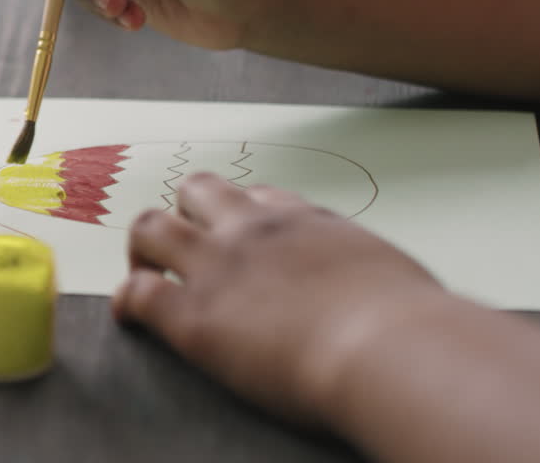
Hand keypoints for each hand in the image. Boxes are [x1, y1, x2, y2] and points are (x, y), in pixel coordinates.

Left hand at [111, 172, 447, 424]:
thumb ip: (370, 275)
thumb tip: (389, 295)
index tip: (242, 235)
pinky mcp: (193, 315)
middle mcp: (254, 231)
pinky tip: (130, 318)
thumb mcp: (394, 276)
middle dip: (185, 214)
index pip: (259, 198)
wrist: (389, 349)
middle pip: (197, 191)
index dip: (242, 215)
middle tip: (183, 248)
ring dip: (143, 249)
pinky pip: (137, 294)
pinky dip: (126, 304)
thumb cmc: (412, 325)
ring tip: (144, 271)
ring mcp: (218, 267)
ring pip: (151, 227)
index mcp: (305, 222)